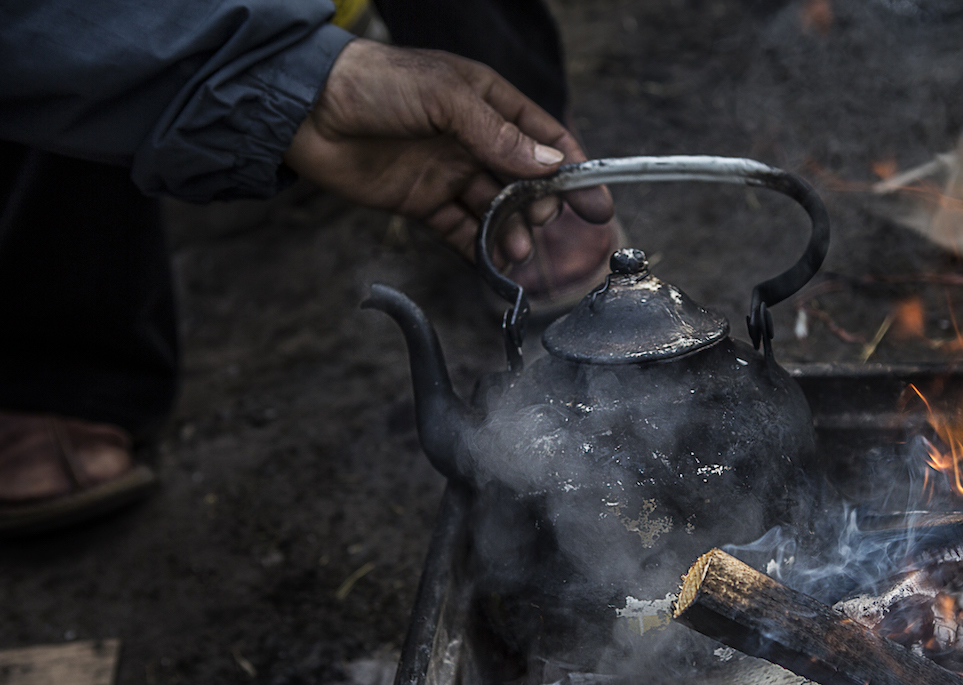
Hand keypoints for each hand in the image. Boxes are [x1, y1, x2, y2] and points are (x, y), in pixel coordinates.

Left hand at [283, 39, 612, 263]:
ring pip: (496, 211)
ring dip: (511, 233)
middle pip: (525, 182)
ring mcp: (449, 173)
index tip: (595, 204)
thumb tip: (548, 167)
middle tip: (538, 223)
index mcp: (487, 103)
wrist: (306, 108)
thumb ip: (497, 135)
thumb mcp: (444, 97)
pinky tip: (491, 263)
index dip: (574, 171)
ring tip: (516, 252)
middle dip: (539, 207)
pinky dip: (478, 249)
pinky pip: (460, 231)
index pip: (544, 140)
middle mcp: (473, 140)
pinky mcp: (422, 202)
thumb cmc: (375, 83)